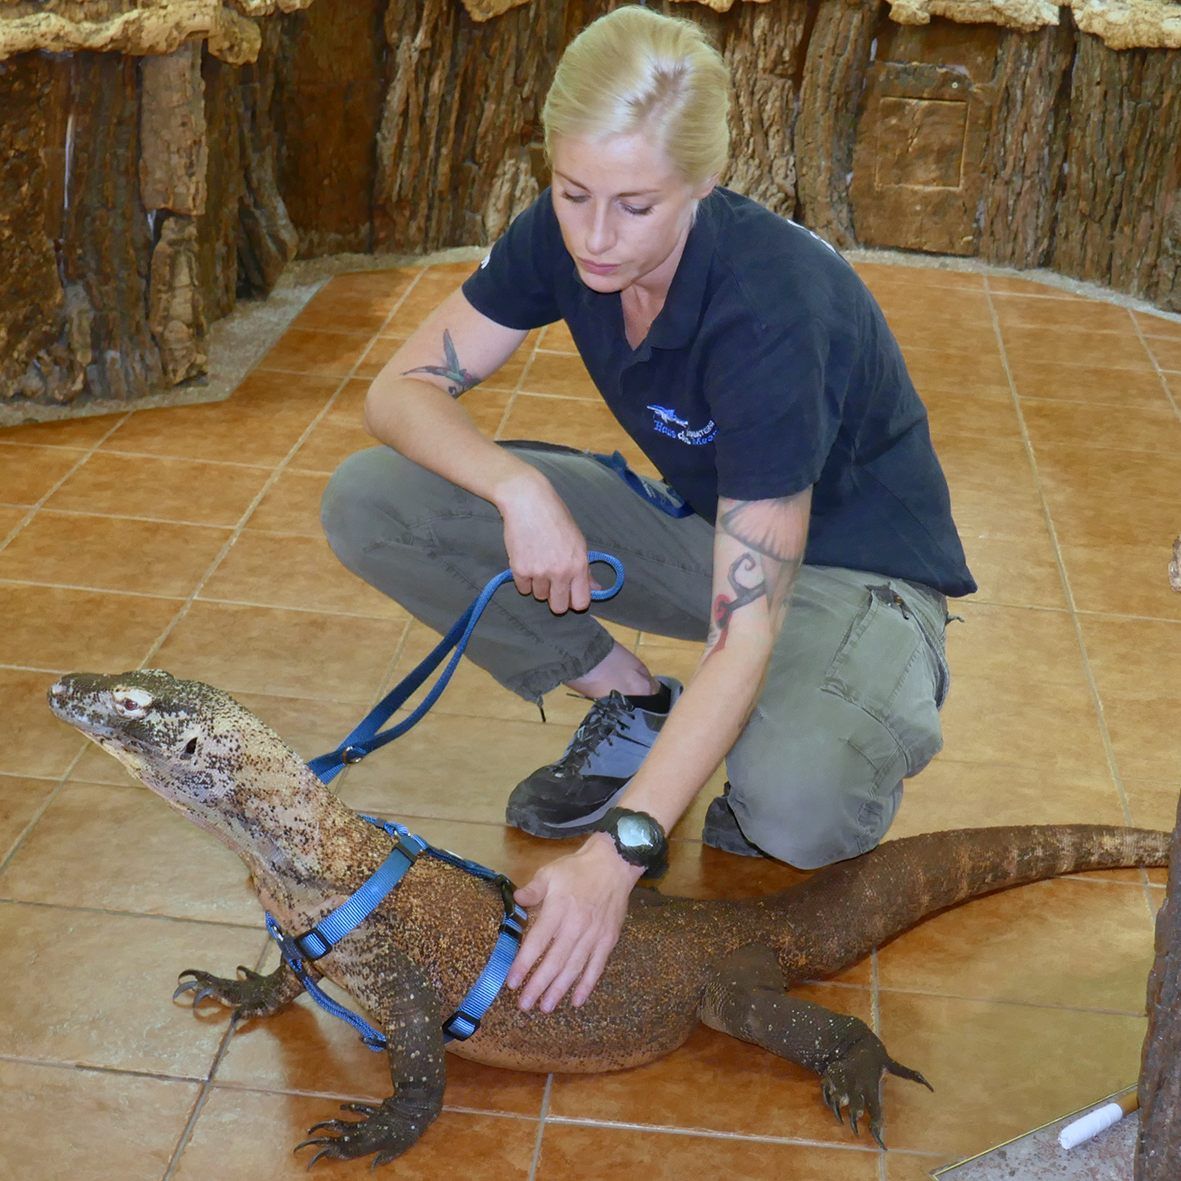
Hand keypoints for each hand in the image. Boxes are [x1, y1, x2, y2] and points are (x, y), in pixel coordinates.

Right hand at [496, 469, 592, 613]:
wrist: (528, 501)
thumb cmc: (555, 517)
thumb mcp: (578, 541)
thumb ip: (585, 569)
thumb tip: (596, 589)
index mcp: (579, 565)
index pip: (581, 603)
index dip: (575, 601)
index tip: (570, 594)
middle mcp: (560, 572)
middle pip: (559, 607)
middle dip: (556, 599)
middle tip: (552, 584)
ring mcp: (539, 572)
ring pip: (539, 596)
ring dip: (539, 585)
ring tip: (538, 562)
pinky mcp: (519, 570)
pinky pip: (523, 588)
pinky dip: (524, 579)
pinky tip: (527, 559)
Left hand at [507, 834, 642, 1011]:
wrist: (613, 864)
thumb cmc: (577, 870)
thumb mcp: (550, 872)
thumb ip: (533, 890)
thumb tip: (516, 900)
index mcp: (558, 910)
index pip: (537, 942)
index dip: (523, 964)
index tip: (511, 982)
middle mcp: (575, 926)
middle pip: (554, 961)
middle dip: (538, 985)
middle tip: (524, 1004)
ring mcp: (593, 935)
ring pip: (574, 968)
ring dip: (559, 990)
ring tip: (545, 1007)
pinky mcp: (608, 940)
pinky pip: (596, 967)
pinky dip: (587, 985)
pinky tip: (577, 1001)